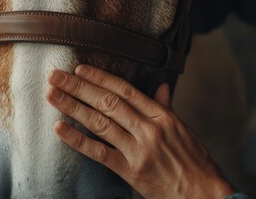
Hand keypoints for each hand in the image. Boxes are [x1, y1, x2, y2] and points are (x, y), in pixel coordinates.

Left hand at [45, 65, 234, 198]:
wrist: (204, 193)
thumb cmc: (194, 161)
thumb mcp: (183, 129)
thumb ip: (166, 106)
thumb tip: (161, 86)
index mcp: (161, 115)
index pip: (125, 89)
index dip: (100, 77)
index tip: (79, 69)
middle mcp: (148, 128)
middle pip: (107, 101)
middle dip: (78, 86)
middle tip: (55, 76)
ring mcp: (138, 149)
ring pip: (99, 122)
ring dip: (72, 106)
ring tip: (52, 95)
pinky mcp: (130, 171)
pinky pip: (99, 152)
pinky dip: (77, 140)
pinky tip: (59, 128)